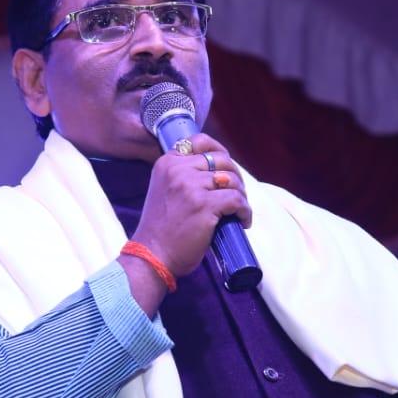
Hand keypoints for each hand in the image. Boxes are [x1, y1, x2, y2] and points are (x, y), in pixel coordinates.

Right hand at [131, 133, 250, 276]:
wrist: (152, 255)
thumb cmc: (161, 229)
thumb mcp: (164, 190)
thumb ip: (182, 176)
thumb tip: (216, 173)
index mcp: (167, 163)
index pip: (199, 141)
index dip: (219, 151)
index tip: (227, 167)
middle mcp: (178, 170)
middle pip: (221, 160)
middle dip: (234, 177)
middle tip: (236, 195)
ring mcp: (191, 186)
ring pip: (232, 180)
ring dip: (241, 195)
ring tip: (238, 210)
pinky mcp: (205, 205)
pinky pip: (237, 200)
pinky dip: (245, 211)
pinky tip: (242, 221)